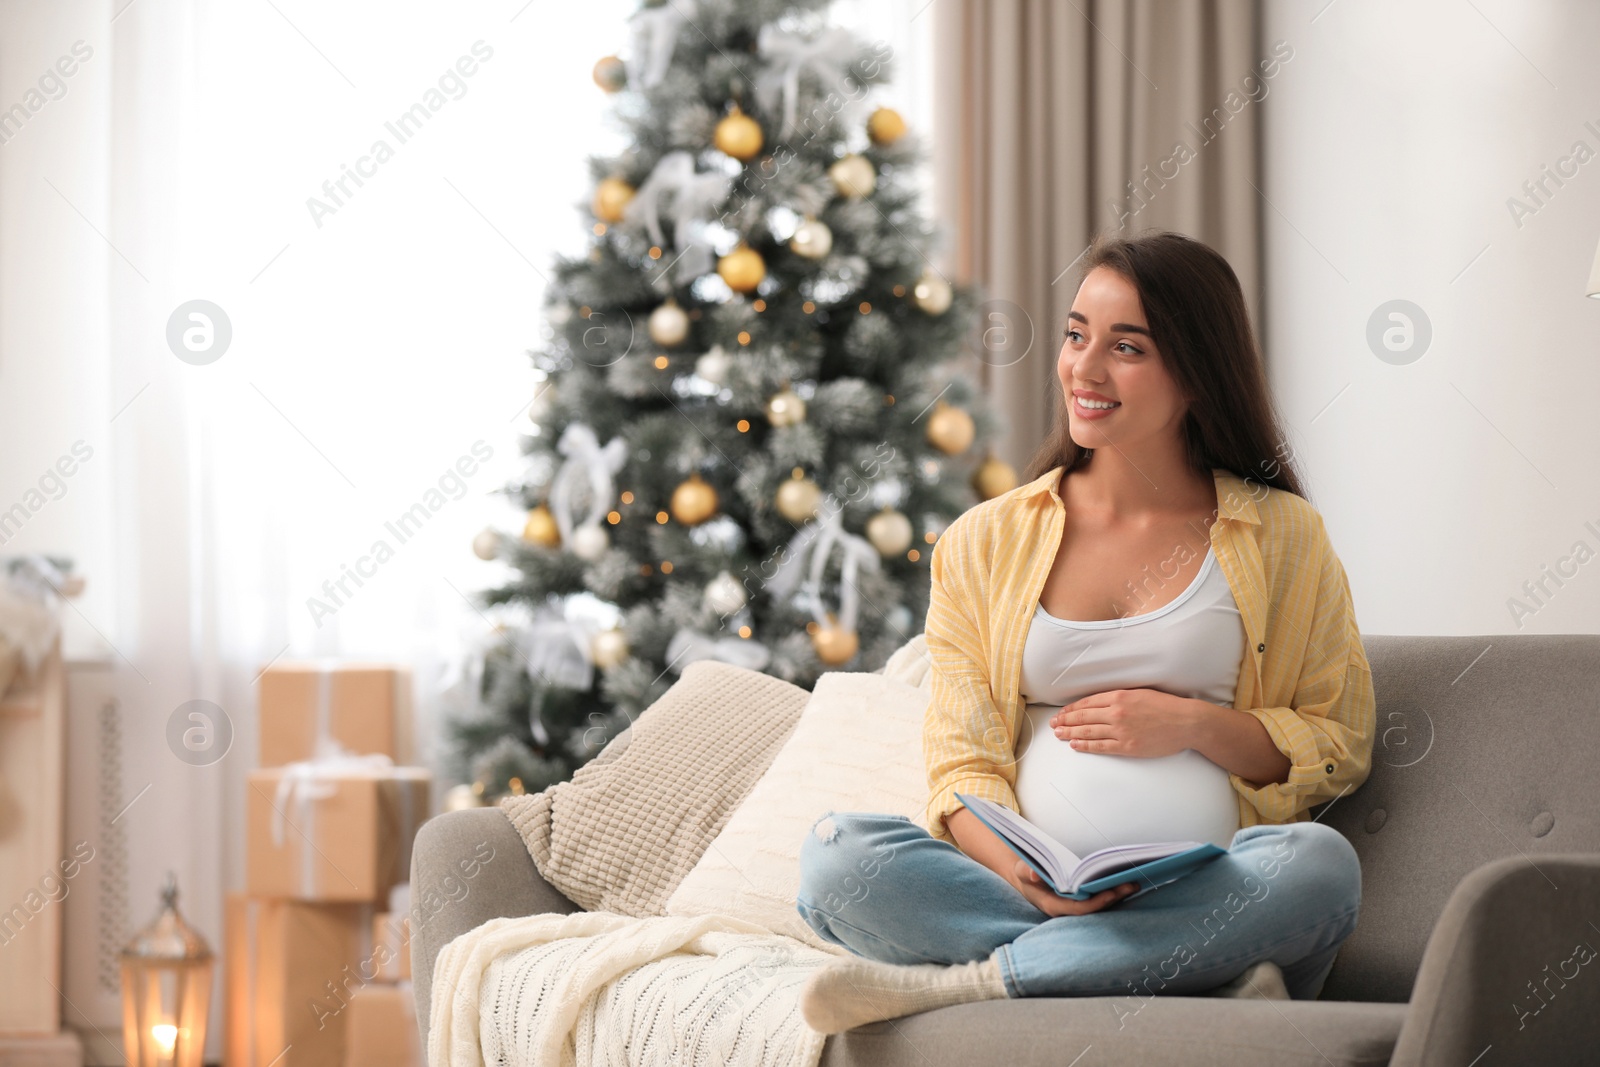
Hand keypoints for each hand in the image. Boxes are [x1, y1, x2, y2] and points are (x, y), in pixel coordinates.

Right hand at [1012, 861, 1138, 916]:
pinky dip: (1114, 892)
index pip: (1080, 909)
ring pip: (1101, 906)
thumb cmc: (1026, 874)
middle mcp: (1068, 911)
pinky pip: (1101, 900)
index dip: (1097, 902)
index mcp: (1054, 906)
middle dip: (1114, 897)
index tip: (1112, 892)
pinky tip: (1126, 883)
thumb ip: (1025, 871)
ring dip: (1118, 895)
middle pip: (1096, 909)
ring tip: (1135, 882)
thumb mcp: (1022, 870)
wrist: (1027, 879)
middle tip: (1132, 884)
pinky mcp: (1082, 902)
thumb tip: (1033, 874)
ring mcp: (1076, 908)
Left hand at [1049, 689, 1205, 758]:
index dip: (1072, 709)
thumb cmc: (1167, 706)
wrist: (1186, 722)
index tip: (1062, 712)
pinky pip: (1101, 746)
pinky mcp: (1128, 746)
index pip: (1088, 702)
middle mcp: (1117, 712)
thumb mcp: (1140, 693)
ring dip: (1070, 732)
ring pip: (1088, 731)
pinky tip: (1075, 744)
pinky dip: (1085, 745)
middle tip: (1053, 724)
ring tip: (1058, 734)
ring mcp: (1121, 730)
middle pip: (1084, 717)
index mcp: (1120, 696)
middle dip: (1065, 720)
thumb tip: (1101, 703)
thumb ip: (1120, 697)